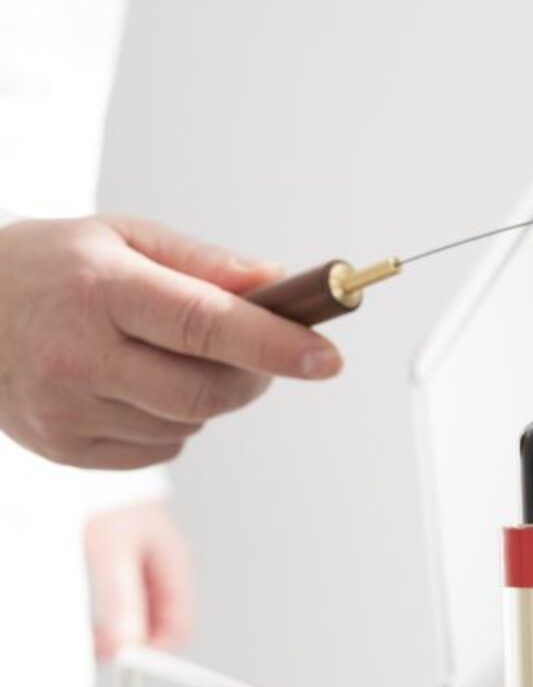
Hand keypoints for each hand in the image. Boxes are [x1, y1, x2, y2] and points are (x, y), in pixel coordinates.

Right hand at [0, 217, 341, 467]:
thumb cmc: (51, 266)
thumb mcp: (123, 237)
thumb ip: (205, 263)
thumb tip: (277, 285)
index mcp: (100, 289)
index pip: (206, 324)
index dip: (275, 344)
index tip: (327, 357)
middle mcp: (78, 354)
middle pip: (206, 391)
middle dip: (253, 377)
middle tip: (258, 353)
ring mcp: (66, 409)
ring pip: (189, 423)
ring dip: (209, 397)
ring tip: (168, 356)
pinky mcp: (64, 448)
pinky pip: (160, 449)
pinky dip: (173, 421)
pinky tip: (138, 385)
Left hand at [84, 501, 192, 659]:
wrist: (86, 472)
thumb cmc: (106, 499)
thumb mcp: (112, 554)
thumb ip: (122, 599)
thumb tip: (129, 642)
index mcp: (174, 567)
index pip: (180, 623)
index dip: (158, 648)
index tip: (129, 661)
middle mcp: (163, 573)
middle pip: (158, 625)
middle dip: (132, 642)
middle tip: (102, 650)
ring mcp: (143, 572)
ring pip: (138, 618)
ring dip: (116, 632)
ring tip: (91, 635)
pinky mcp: (122, 570)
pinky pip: (121, 606)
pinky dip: (106, 619)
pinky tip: (89, 618)